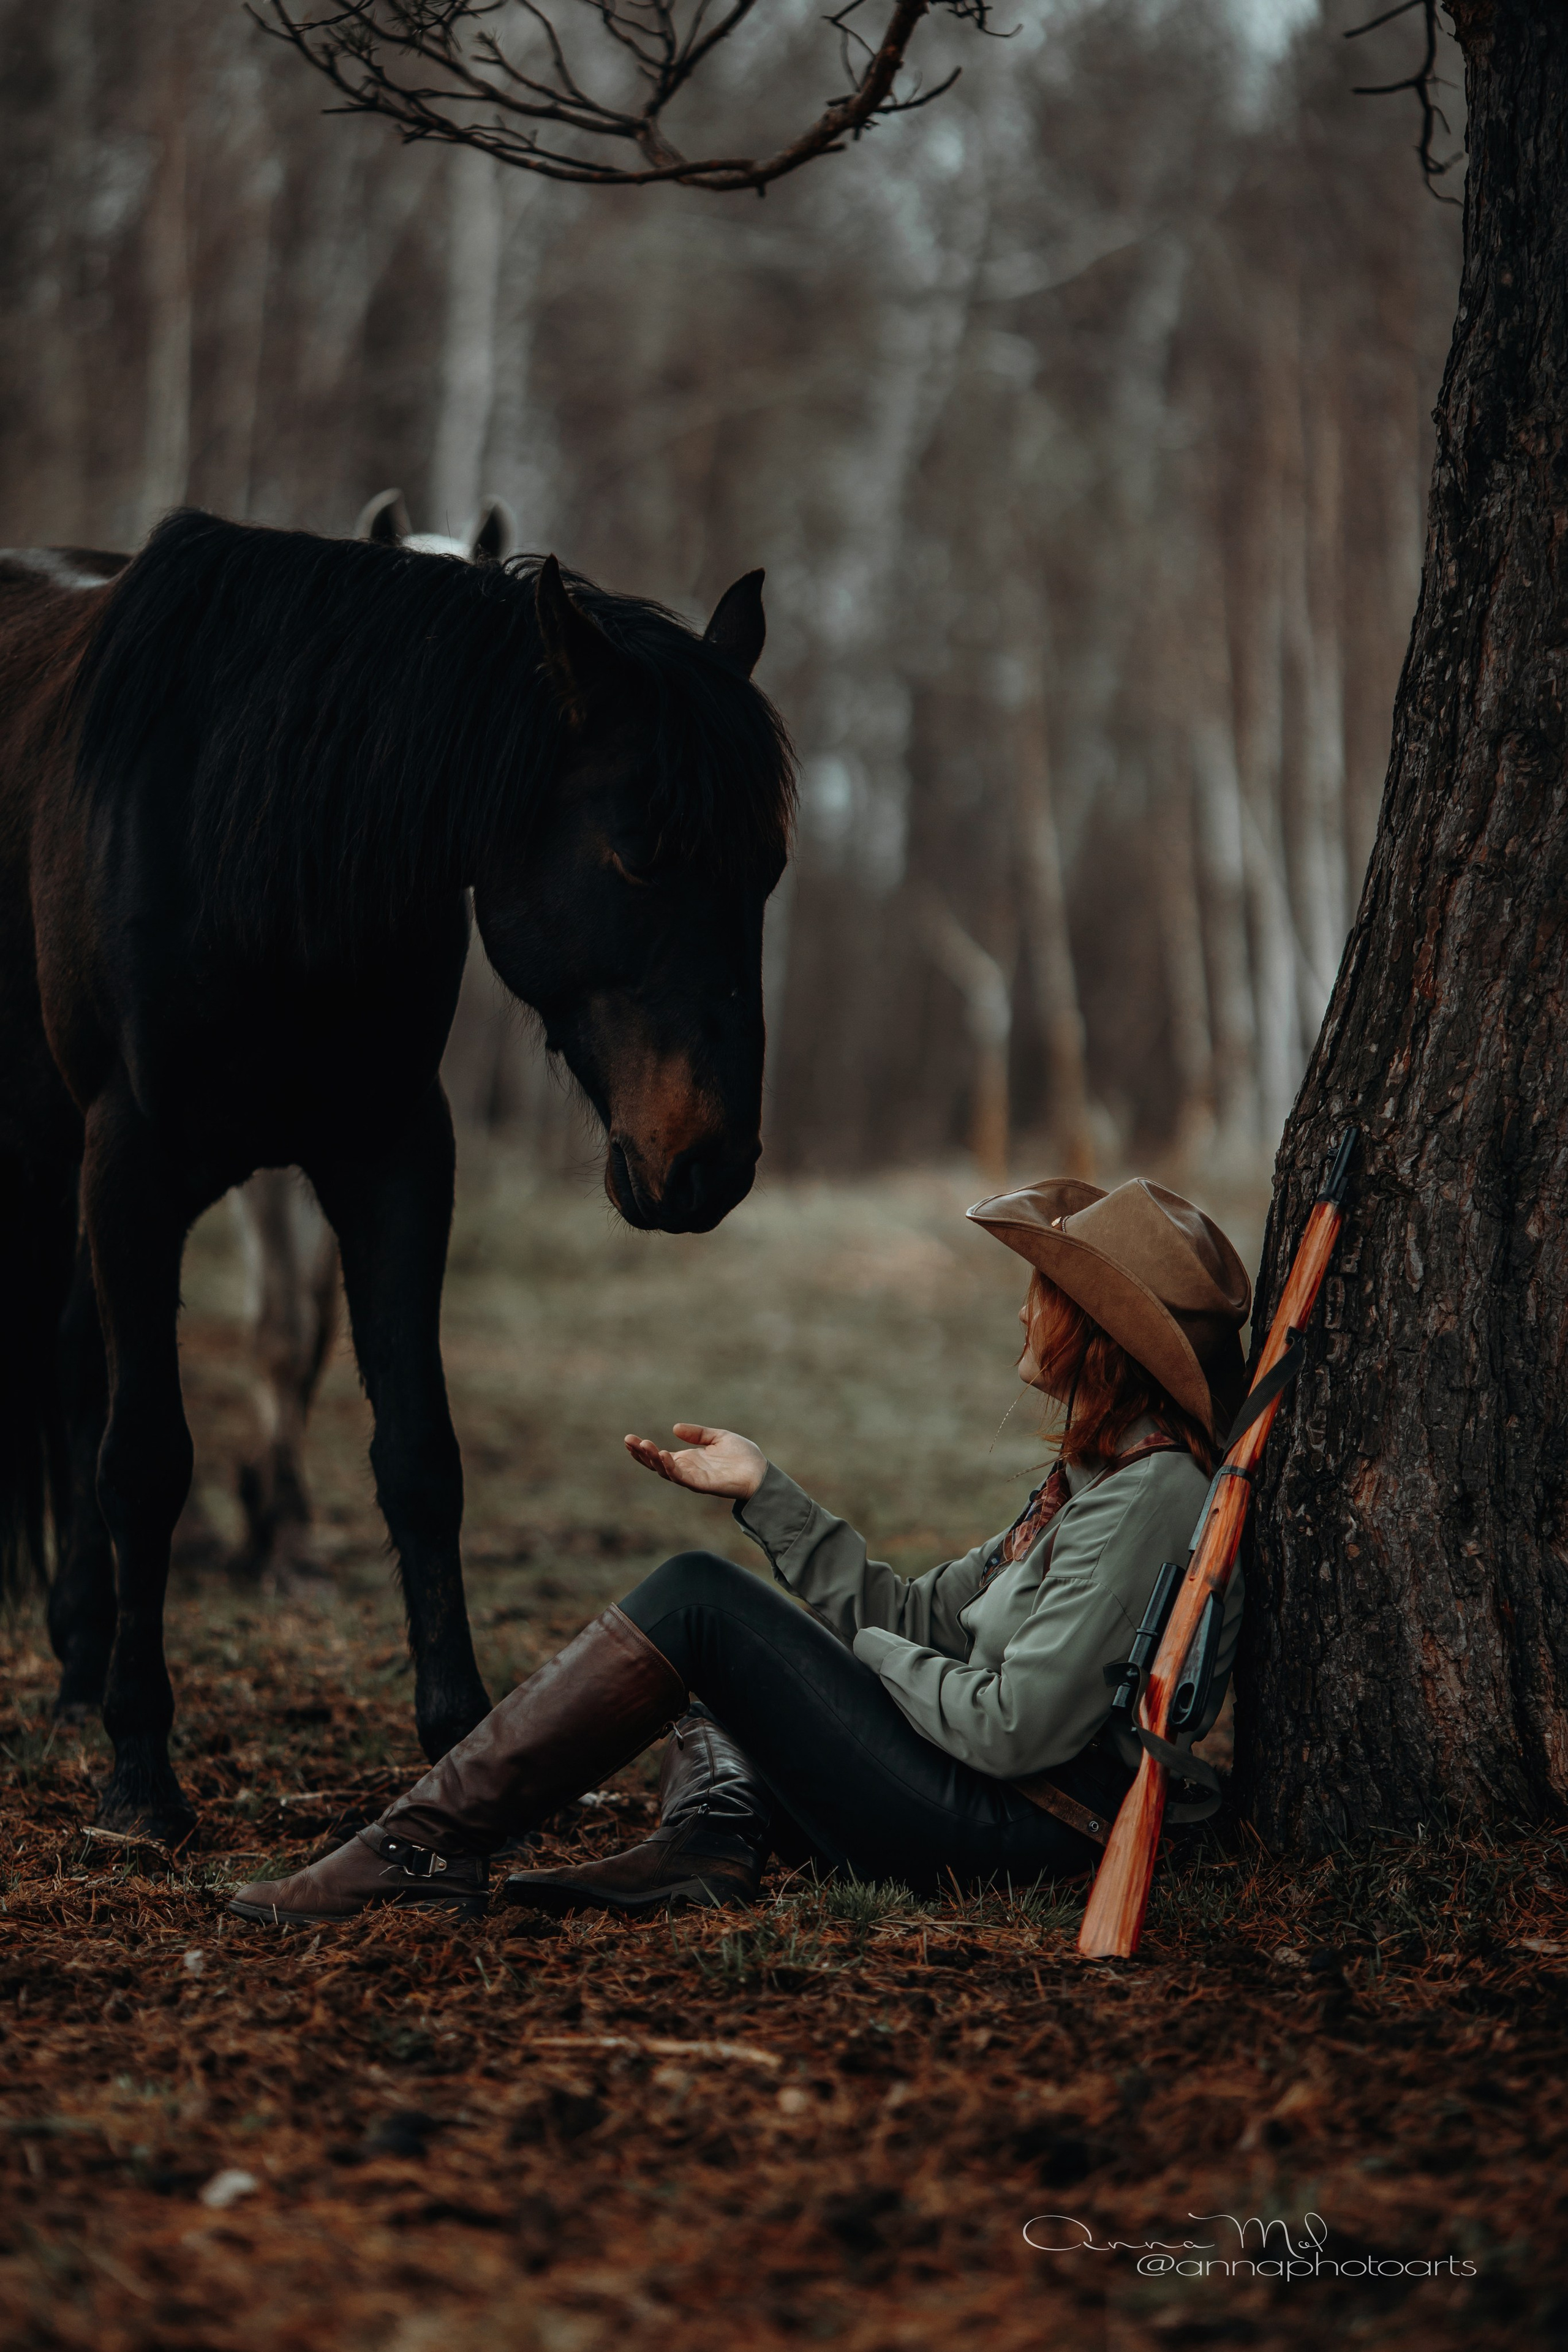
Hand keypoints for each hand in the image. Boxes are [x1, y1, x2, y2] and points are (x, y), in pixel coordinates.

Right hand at [623, 1423, 766, 1499]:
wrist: (761, 1472)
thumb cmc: (743, 1456)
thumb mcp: (718, 1437)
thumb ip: (698, 1433)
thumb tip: (674, 1428)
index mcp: (688, 1460)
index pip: (659, 1456)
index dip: (644, 1449)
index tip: (629, 1439)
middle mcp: (687, 1471)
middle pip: (657, 1464)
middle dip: (642, 1454)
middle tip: (628, 1440)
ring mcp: (693, 1478)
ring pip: (666, 1471)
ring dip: (653, 1459)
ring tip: (644, 1445)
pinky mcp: (702, 1484)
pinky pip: (682, 1477)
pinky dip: (671, 1467)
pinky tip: (664, 1455)